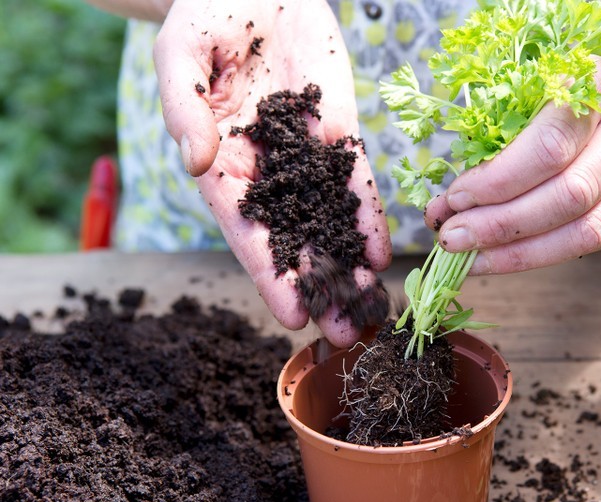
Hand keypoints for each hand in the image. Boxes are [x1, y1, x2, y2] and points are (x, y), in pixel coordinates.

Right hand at [153, 0, 390, 345]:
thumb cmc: (205, 14)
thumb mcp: (182, 55)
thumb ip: (185, 109)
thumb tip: (196, 162)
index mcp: (221, 165)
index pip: (248, 232)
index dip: (269, 275)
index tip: (292, 314)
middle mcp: (266, 174)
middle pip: (295, 241)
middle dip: (320, 287)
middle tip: (345, 335)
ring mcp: (305, 158)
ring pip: (330, 222)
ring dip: (350, 266)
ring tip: (373, 310)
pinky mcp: (338, 136)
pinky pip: (355, 183)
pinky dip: (368, 218)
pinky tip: (383, 254)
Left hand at [423, 57, 600, 274]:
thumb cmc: (558, 96)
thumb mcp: (526, 95)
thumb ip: (492, 142)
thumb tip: (446, 207)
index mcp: (598, 83)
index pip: (550, 145)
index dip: (499, 179)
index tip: (455, 198)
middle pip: (571, 193)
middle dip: (503, 223)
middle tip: (453, 237)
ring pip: (586, 229)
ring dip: (519, 251)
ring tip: (470, 257)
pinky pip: (589, 244)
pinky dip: (537, 256)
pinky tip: (497, 259)